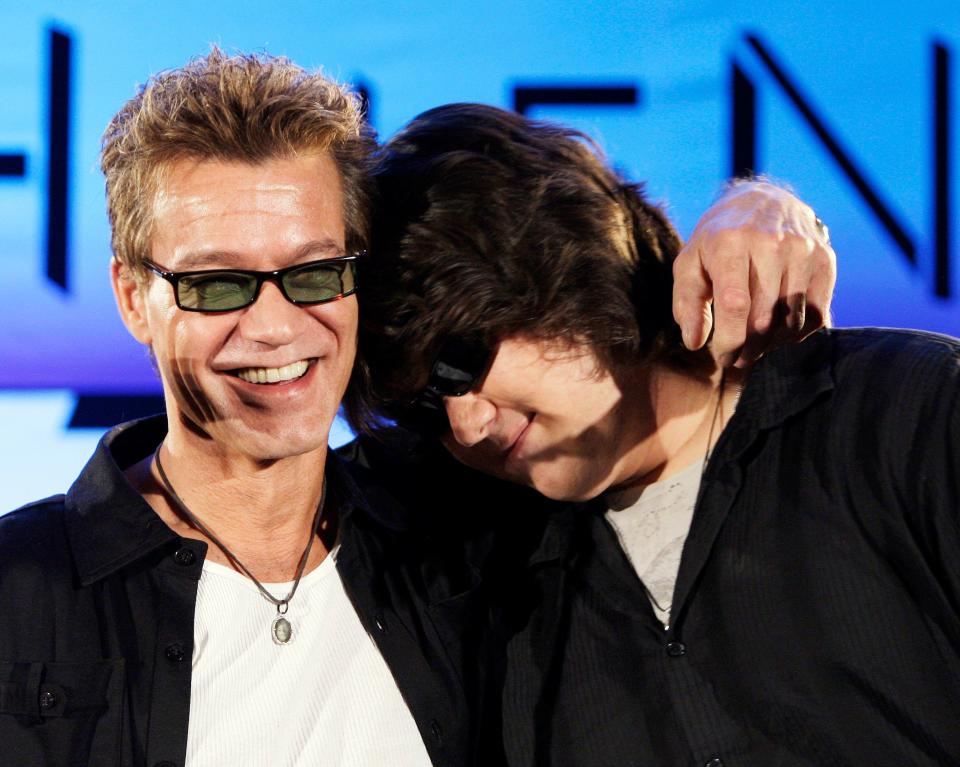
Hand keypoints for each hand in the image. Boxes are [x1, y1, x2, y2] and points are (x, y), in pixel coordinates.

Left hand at [672, 180, 836, 367]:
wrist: (762, 200)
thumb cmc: (718, 241)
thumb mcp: (690, 264)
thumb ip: (687, 303)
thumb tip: (694, 342)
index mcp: (730, 244)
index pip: (735, 306)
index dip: (730, 341)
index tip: (723, 358)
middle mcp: (770, 244)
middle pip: (764, 319)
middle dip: (748, 348)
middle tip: (738, 356)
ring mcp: (802, 251)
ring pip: (791, 321)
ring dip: (772, 343)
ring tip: (755, 342)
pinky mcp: (825, 259)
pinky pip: (816, 315)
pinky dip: (796, 332)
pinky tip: (778, 329)